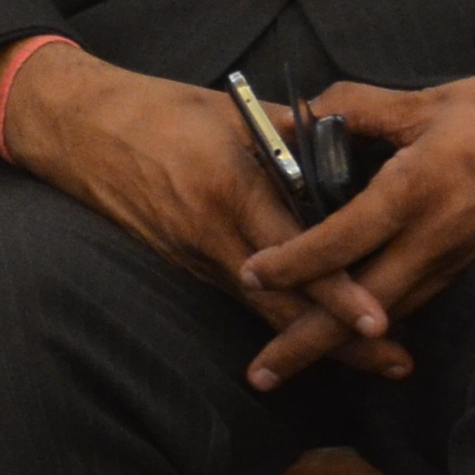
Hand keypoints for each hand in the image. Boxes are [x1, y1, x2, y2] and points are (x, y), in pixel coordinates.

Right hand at [0, 46, 403, 382]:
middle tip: (394, 363)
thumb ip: (293, 134)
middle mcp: (214, 237)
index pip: (298, 254)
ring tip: (369, 358)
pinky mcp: (186, 264)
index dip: (339, 292)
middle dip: (339, 342)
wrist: (81, 131)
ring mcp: (196, 257)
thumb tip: (349, 143)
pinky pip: (241, 297)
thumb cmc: (157, 111)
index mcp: (232, 191)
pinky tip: (313, 328)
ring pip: (263, 311)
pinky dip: (280, 315)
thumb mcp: (234, 114)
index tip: (380, 322)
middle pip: (285, 306)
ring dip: (314, 337)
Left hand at [233, 62, 474, 388]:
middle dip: (308, 343)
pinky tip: (343, 334)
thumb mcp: (424, 100)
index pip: (345, 238)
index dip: (296, 261)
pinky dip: (374, 319)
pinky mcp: (467, 262)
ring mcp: (455, 256)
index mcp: (419, 188)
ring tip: (287, 364)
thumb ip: (354, 108)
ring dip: (337, 343)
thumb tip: (296, 114)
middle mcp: (436, 235)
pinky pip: (413, 299)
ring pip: (386, 311)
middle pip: (362, 305)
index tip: (251, 273)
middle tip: (260, 375)